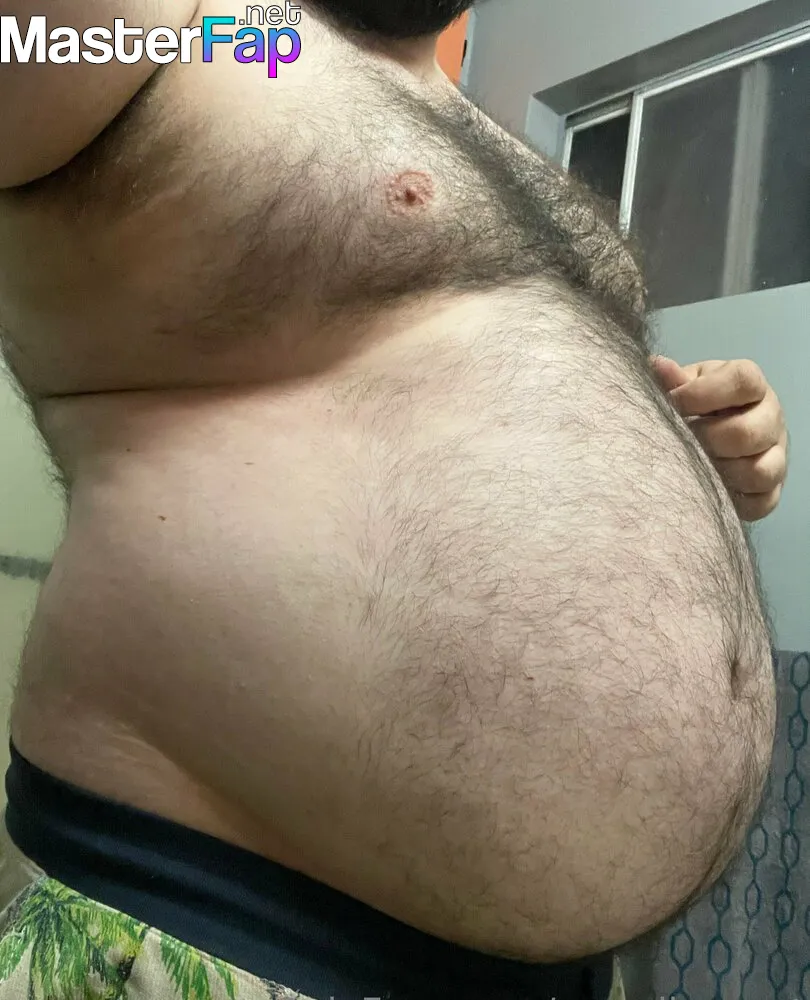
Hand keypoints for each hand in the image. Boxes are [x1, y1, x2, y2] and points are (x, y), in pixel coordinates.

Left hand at [652, 357, 786, 521]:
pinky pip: (761, 501)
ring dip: (719, 471)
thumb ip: (674, 380)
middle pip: (747, 433)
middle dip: (705, 440)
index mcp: (751, 385)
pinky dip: (732, 499)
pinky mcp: (772, 489)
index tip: (673, 403)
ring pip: (759, 471)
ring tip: (695, 465)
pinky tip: (709, 487)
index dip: (702, 394)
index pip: (743, 381)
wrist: (710, 437)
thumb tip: (658, 365)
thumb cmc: (695, 405)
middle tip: (682, 442)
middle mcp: (771, 417)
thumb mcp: (684, 386)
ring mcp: (776, 454)